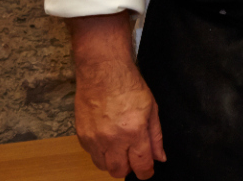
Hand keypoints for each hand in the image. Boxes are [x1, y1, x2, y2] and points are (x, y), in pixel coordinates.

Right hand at [66, 14, 164, 178]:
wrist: (103, 72)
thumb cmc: (129, 86)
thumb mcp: (152, 110)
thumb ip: (156, 136)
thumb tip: (160, 157)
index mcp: (134, 132)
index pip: (140, 165)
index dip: (146, 172)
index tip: (148, 172)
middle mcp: (112, 139)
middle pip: (118, 171)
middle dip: (128, 169)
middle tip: (134, 158)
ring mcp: (94, 139)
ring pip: (103, 166)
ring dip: (113, 162)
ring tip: (121, 148)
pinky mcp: (82, 135)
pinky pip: (92, 154)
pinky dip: (101, 152)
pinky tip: (108, 139)